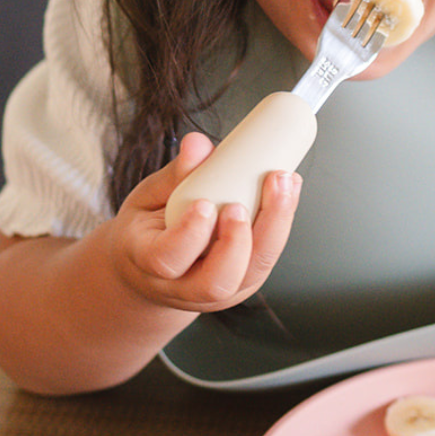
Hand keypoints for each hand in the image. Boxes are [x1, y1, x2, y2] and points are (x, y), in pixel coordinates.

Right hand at [109, 132, 300, 313]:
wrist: (154, 272)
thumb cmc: (147, 234)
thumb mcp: (147, 201)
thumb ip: (173, 176)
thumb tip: (198, 144)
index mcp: (148, 264)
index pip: (167, 260)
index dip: (190, 235)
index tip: (204, 204)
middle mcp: (185, 287)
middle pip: (217, 281)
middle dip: (237, 241)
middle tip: (241, 203)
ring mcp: (220, 291)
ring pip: (252, 272)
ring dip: (273, 227)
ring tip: (281, 184)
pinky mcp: (245, 281)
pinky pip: (267, 258)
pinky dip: (281, 224)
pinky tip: (287, 190)